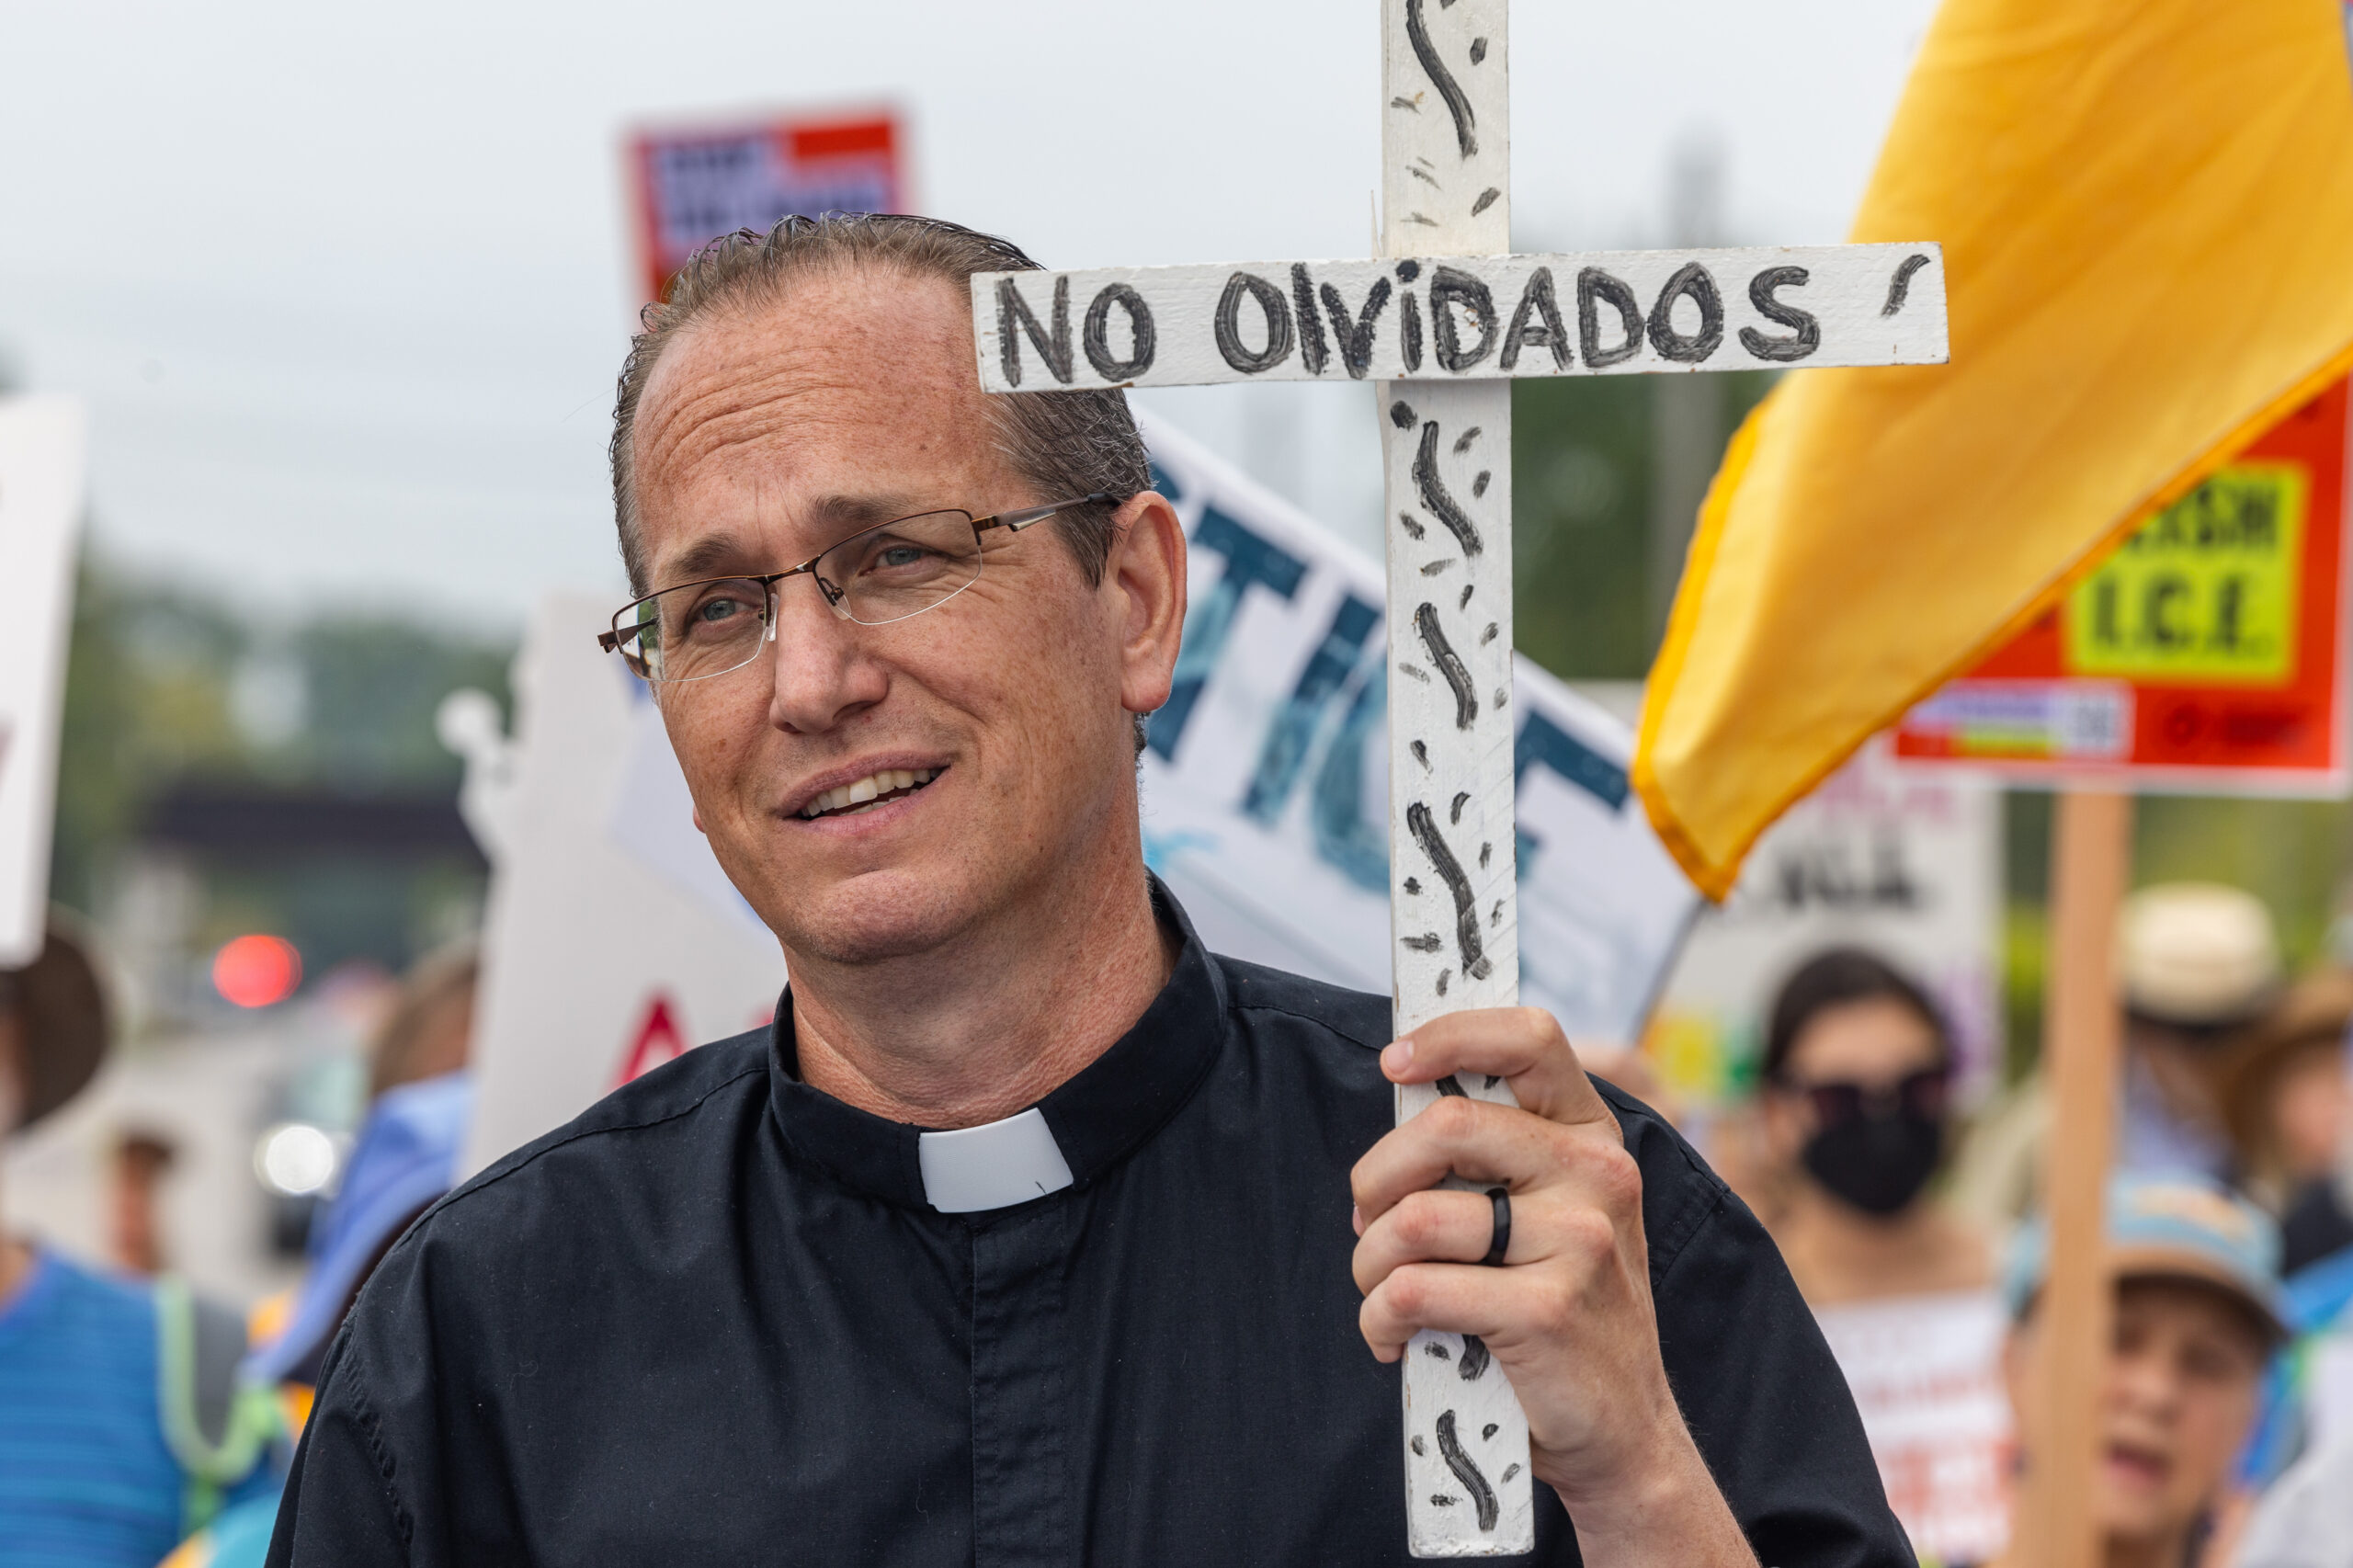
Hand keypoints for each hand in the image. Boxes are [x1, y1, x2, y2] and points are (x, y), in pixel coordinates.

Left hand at [1349, 1008, 1753, 1567]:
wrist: (1619, 1430)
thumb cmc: (1556, 1308)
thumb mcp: (1548, 1214)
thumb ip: (1494, 1155)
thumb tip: (1403, 1091)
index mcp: (1592, 1137)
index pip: (1530, 1037)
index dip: (1450, 1035)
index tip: (1393, 1063)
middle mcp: (1596, 1176)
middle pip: (1444, 1128)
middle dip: (1374, 1179)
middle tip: (1366, 1222)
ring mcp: (1579, 1242)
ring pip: (1414, 1219)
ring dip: (1368, 1264)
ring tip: (1380, 1292)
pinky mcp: (1545, 1312)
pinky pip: (1412, 1290)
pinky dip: (1379, 1319)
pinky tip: (1394, 1338)